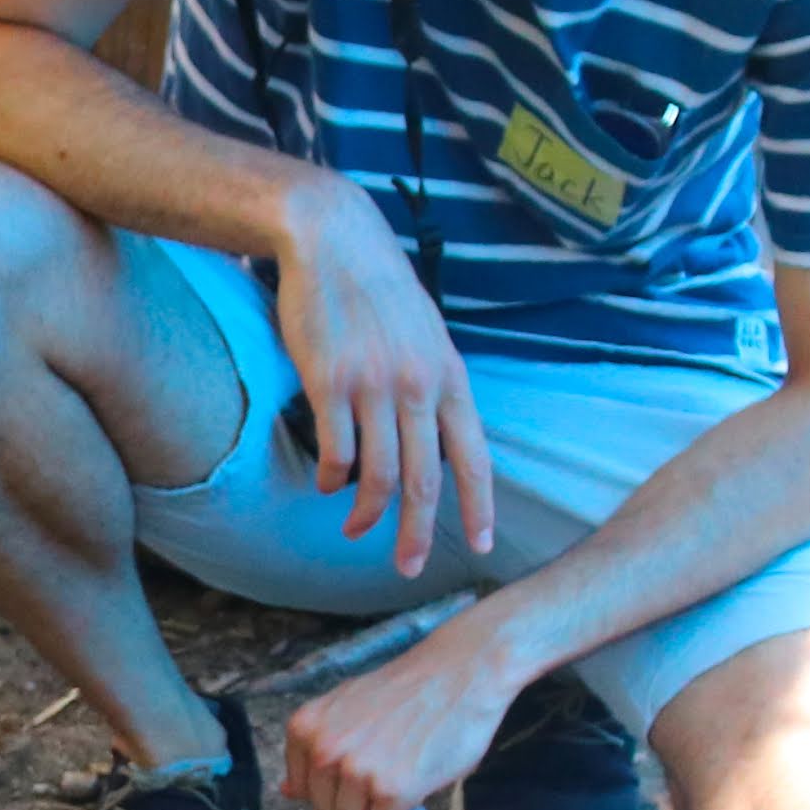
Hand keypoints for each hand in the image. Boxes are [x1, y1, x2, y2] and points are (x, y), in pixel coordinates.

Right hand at [268, 177, 495, 580]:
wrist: (332, 240)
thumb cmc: (378, 288)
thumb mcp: (426, 333)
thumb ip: (434, 382)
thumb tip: (435, 433)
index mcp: (449, 377)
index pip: (473, 457)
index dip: (479, 507)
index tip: (481, 544)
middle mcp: (418, 386)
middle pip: (425, 481)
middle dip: (418, 535)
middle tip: (408, 569)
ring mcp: (374, 386)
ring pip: (379, 475)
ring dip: (367, 515)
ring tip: (356, 530)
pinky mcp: (329, 383)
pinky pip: (336, 452)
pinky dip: (333, 478)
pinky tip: (328, 484)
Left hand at [278, 626, 523, 809]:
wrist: (461, 672)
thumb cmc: (407, 692)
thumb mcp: (345, 709)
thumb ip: (314, 751)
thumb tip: (286, 793)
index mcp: (305, 728)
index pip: (303, 792)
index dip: (336, 791)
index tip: (363, 777)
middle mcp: (324, 750)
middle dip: (358, 807)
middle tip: (388, 783)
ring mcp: (357, 770)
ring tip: (404, 793)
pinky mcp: (392, 790)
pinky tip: (417, 806)